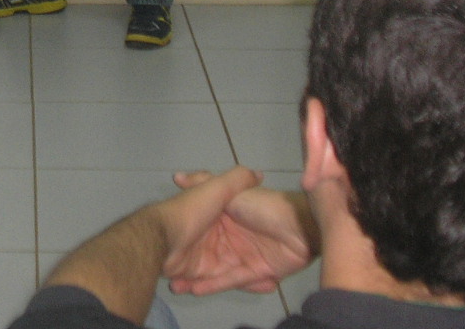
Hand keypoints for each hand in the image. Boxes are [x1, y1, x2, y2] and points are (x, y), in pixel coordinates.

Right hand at [163, 170, 318, 295]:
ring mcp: (244, 255)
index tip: (162, 244)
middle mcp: (232, 237)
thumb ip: (205, 183)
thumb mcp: (231, 191)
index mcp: (226, 218)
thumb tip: (176, 176)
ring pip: (215, 270)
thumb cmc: (264, 206)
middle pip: (204, 254)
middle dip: (185, 265)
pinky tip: (197, 289)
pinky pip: (234, 280)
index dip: (181, 238)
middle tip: (165, 274)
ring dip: (197, 278)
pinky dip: (216, 285)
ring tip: (177, 286)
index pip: (199, 229)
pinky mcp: (257, 272)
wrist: (302, 226)